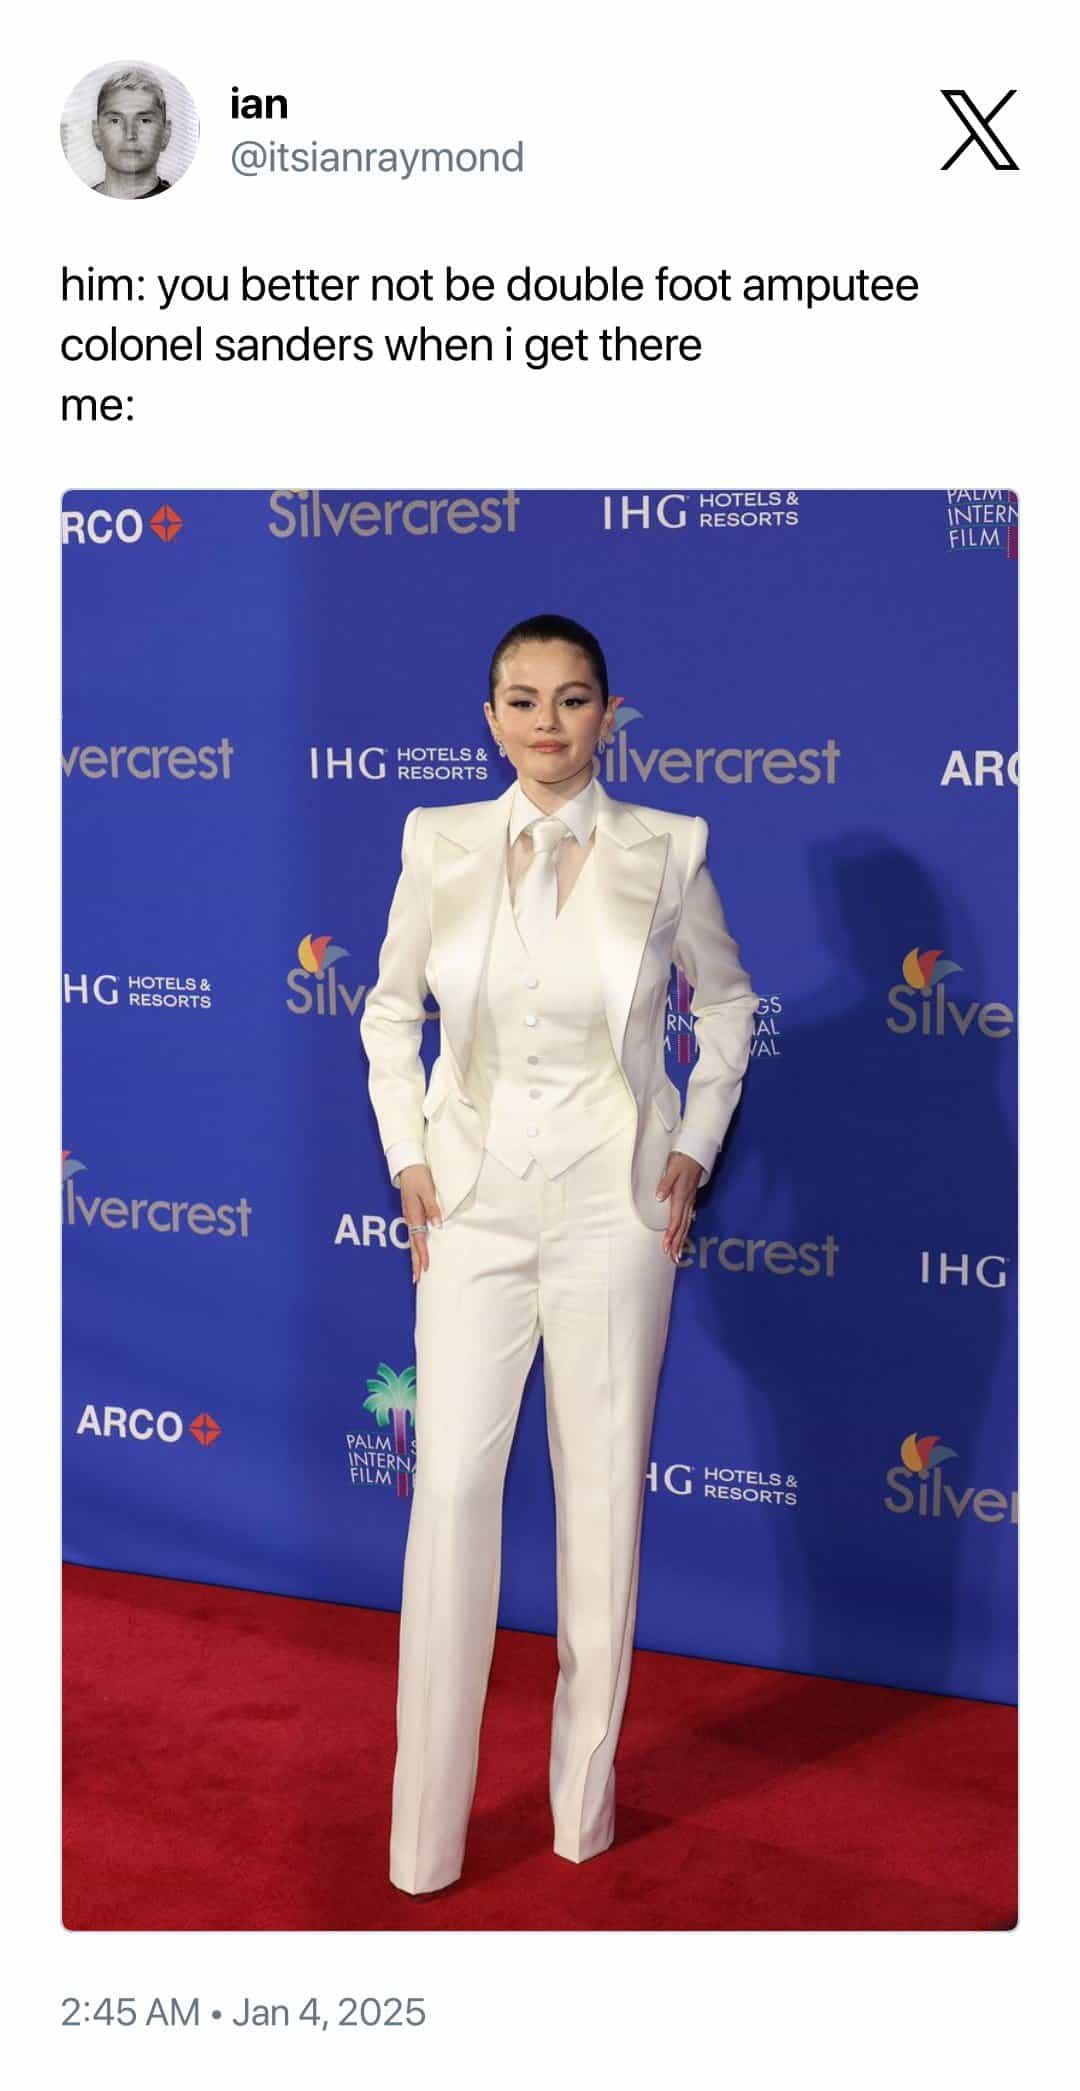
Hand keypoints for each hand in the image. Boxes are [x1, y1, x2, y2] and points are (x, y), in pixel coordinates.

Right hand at [398, 1163, 442, 1283]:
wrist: (408, 1164)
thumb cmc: (419, 1176)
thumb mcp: (427, 1190)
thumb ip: (432, 1207)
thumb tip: (437, 1225)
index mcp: (414, 1214)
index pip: (418, 1239)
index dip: (422, 1254)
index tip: (425, 1268)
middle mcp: (410, 1217)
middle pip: (413, 1245)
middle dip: (415, 1262)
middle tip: (416, 1279)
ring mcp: (409, 1216)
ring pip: (412, 1240)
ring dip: (414, 1256)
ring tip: (416, 1271)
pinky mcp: (411, 1212)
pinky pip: (413, 1233)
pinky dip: (415, 1245)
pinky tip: (417, 1250)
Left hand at [655, 1151, 702, 1262]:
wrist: (696, 1155)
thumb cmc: (683, 1162)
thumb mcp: (672, 1170)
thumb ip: (665, 1184)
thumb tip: (659, 1197)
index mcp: (681, 1196)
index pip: (675, 1220)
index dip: (671, 1234)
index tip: (666, 1246)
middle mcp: (687, 1202)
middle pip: (682, 1227)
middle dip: (677, 1243)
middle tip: (673, 1258)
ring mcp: (690, 1202)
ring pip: (686, 1225)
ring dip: (681, 1240)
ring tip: (677, 1255)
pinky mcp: (691, 1201)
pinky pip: (688, 1219)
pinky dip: (685, 1231)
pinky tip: (683, 1238)